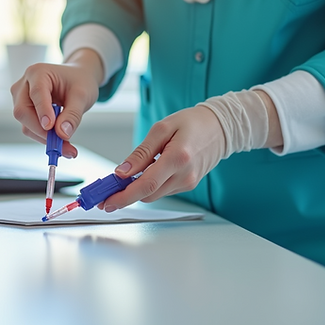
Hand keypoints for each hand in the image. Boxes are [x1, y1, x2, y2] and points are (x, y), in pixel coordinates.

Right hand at [9, 49, 103, 156]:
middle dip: (42, 131)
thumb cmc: (79, 81)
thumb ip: (73, 114)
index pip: (36, 94)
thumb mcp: (82, 96)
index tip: (51, 128)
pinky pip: (30, 128)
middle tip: (62, 145)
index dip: (42, 112)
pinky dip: (45, 137)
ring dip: (45, 138)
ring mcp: (21, 99)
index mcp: (38, 73)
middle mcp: (24, 84)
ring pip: (26, 124)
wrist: (77, 79)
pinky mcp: (24, 111)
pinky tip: (60, 141)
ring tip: (68, 146)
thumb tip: (62, 133)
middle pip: (23, 112)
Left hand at [99, 105, 226, 210]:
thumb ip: (141, 153)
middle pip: (148, 194)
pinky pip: (163, 190)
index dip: (124, 196)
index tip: (107, 201)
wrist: (220, 128)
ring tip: (123, 179)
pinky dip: (150, 185)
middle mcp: (185, 175)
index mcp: (178, 158)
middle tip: (105, 191)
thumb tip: (122, 172)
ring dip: (136, 190)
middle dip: (125, 195)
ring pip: (154, 194)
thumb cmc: (192, 123)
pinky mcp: (188, 185)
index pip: (146, 185)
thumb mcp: (162, 129)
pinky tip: (146, 173)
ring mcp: (188, 183)